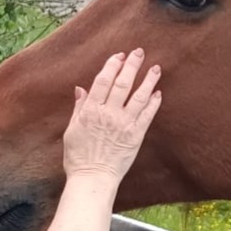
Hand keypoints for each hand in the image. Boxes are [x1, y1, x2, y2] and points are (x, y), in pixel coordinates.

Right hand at [62, 49, 160, 181]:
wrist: (92, 178)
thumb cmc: (78, 157)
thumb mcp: (71, 130)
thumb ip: (79, 108)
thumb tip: (81, 89)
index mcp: (90, 110)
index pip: (103, 81)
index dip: (112, 66)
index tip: (118, 56)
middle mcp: (108, 114)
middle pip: (122, 84)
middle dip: (131, 65)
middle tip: (139, 52)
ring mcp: (123, 124)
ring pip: (138, 96)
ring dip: (148, 80)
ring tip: (155, 68)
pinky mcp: (136, 136)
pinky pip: (147, 115)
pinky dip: (153, 103)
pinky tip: (158, 92)